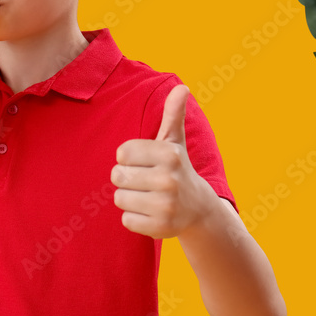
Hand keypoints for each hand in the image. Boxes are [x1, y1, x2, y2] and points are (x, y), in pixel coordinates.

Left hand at [111, 84, 217, 238]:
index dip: (128, 159)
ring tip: (148, 196)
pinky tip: (151, 213)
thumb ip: (173, 114)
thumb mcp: (174, 141)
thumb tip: (182, 87)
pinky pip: (126, 219)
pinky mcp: (160, 228)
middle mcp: (169, 179)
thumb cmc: (177, 169)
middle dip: (126, 179)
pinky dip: (134, 218)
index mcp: (169, 154)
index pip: (121, 153)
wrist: (199, 209)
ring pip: (119, 198)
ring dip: (129, 198)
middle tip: (145, 181)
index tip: (144, 163)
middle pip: (117, 176)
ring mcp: (166, 205)